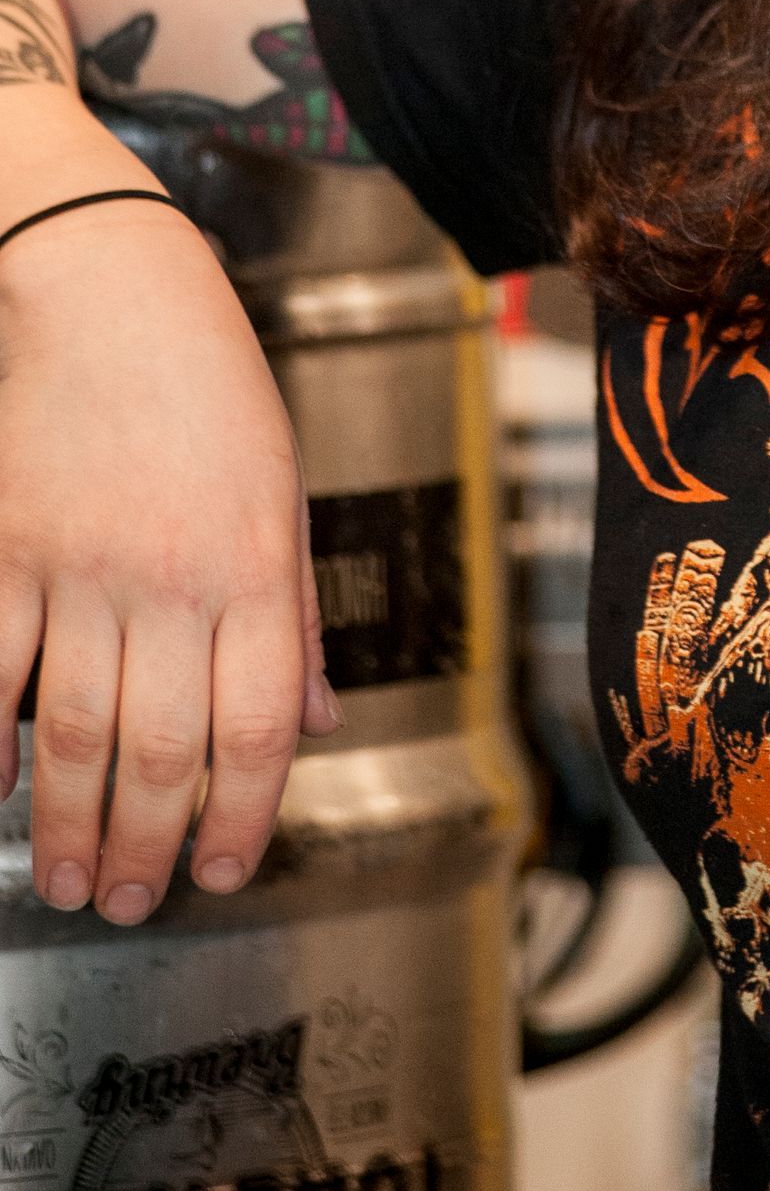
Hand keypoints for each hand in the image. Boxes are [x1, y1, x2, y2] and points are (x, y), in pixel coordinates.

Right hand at [0, 205, 336, 921]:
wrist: (112, 290)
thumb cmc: (210, 384)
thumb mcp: (284, 490)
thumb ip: (295, 612)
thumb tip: (317, 720)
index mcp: (252, 565)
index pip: (257, 727)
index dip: (242, 818)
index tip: (224, 871)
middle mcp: (169, 576)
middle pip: (160, 749)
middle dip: (148, 847)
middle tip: (130, 899)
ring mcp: (78, 565)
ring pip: (68, 731)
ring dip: (68, 822)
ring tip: (68, 878)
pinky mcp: (5, 546)